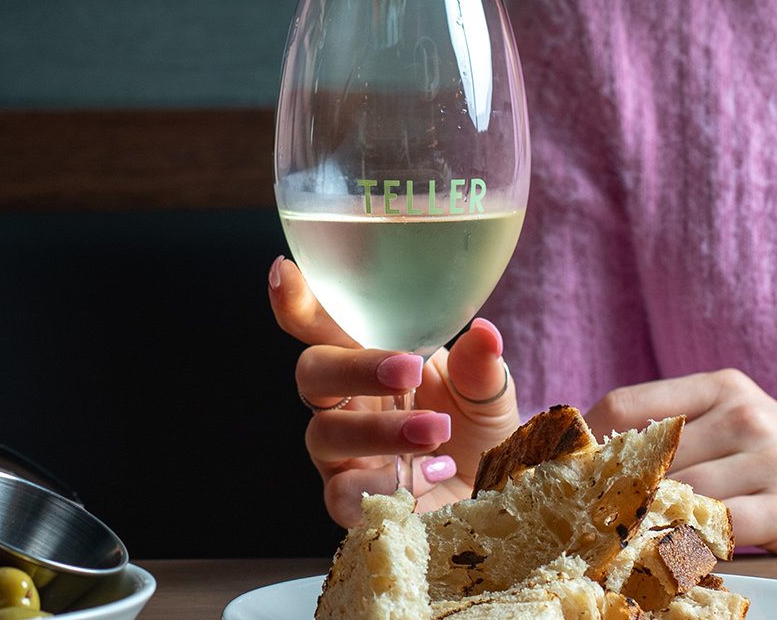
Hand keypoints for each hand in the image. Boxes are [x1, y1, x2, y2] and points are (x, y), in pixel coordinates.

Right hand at [269, 256, 520, 526]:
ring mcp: (341, 455)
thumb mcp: (488, 396)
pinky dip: (383, 486)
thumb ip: (479, 367)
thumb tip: (483, 333)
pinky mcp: (349, 503)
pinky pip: (341, 493)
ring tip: (435, 432)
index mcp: (369, 361)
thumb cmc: (476, 435)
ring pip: (324, 432)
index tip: (285, 274)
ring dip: (380, 430)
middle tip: (408, 370)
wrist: (491, 498)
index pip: (323, 327)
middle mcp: (345, 404)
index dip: (298, 302)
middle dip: (353, 367)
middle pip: (312, 373)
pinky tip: (427, 477)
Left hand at [584, 369, 776, 554]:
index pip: (629, 405)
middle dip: (616, 489)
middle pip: (653, 456)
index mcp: (720, 386)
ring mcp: (773, 457)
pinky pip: (723, 527)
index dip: (588, 441)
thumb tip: (583, 453)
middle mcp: (747, 414)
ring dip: (649, 518)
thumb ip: (663, 430)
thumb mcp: (718, 425)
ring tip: (620, 537)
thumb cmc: (759, 458)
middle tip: (582, 515)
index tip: (566, 471)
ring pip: (684, 493)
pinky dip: (689, 541)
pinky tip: (669, 551)